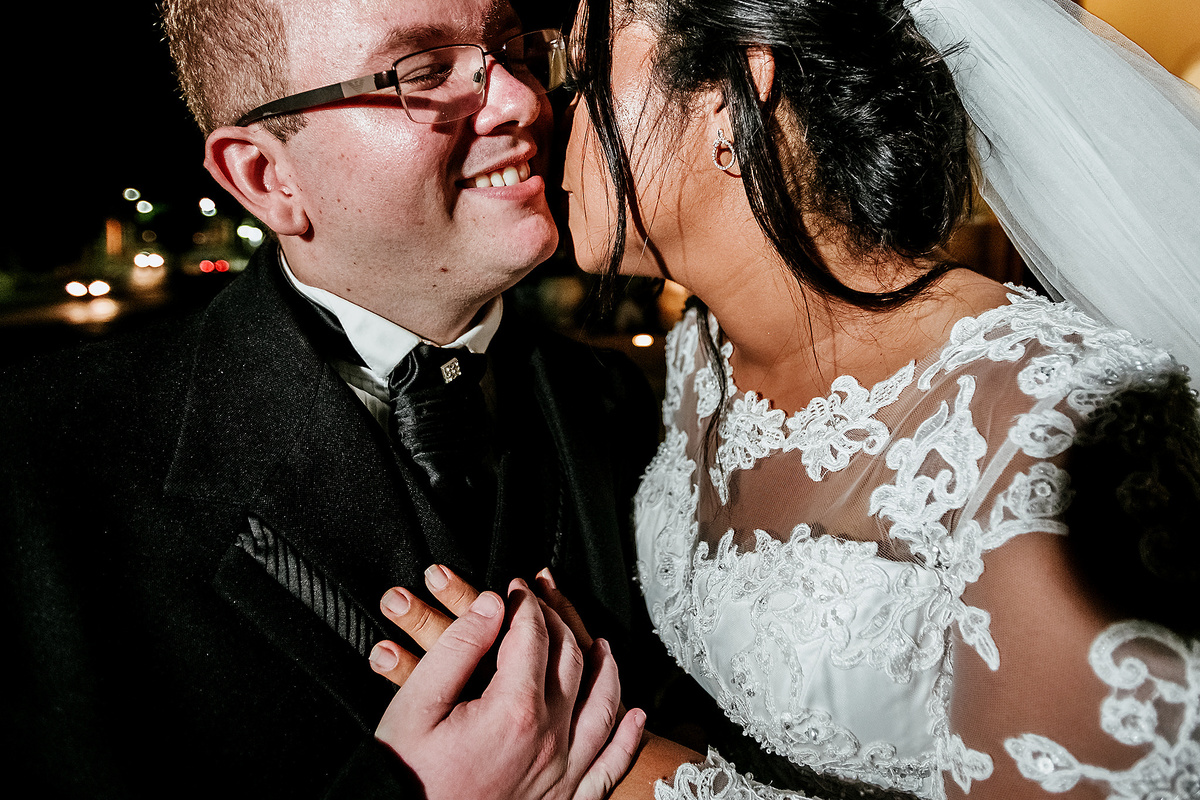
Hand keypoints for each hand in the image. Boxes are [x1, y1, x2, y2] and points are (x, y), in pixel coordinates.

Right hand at [374, 578, 645, 799]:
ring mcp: (562, 773)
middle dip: (559, 623)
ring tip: (601, 646)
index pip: (534, 636)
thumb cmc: (408, 775)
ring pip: (602, 707)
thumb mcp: (416, 705)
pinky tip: (635, 718)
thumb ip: (458, 648)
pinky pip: (609, 766)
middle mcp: (549, 740)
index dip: (526, 603)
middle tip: (545, 604)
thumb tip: (492, 606)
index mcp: (514, 710)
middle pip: (571, 662)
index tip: (516, 588)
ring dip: (605, 670)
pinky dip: (627, 739)